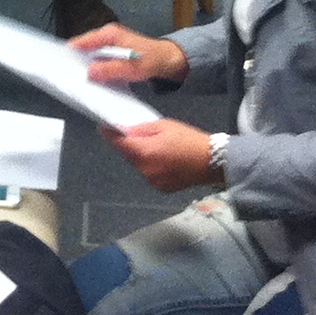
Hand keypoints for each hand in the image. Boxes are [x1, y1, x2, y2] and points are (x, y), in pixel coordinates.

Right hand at [70, 24, 187, 86]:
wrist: (170, 62)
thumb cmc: (152, 60)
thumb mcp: (132, 68)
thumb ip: (111, 69)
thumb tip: (89, 73)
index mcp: (109, 34)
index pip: (82, 41)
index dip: (70, 52)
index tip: (59, 65)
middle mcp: (107, 37)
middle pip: (84, 49)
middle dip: (76, 62)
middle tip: (65, 77)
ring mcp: (110, 46)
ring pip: (91, 57)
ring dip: (86, 68)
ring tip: (75, 82)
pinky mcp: (113, 56)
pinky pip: (99, 63)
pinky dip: (95, 71)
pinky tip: (92, 83)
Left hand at [103, 118, 217, 192]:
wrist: (212, 161)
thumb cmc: (188, 139)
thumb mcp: (164, 126)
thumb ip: (141, 129)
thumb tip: (124, 130)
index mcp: (144, 152)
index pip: (119, 144)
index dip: (110, 135)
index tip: (104, 128)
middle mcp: (144, 170)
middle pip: (129, 156)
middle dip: (129, 146)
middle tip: (137, 135)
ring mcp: (152, 181)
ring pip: (139, 166)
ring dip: (141, 157)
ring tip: (157, 148)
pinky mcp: (161, 188)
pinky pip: (149, 174)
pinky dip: (151, 167)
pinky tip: (164, 161)